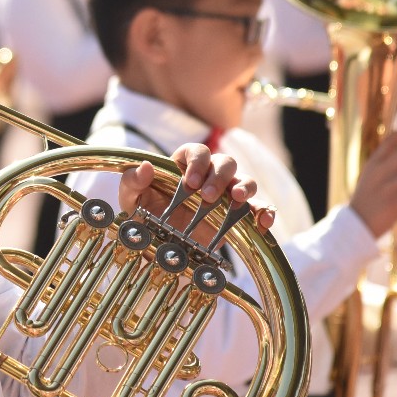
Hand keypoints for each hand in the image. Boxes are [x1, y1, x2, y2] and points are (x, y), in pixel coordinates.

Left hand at [117, 144, 274, 234]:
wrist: (157, 244)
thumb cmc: (144, 213)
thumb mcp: (131, 198)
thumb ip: (132, 181)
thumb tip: (145, 167)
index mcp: (185, 163)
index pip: (199, 151)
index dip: (197, 162)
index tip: (189, 182)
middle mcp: (209, 175)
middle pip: (226, 162)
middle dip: (219, 177)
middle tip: (208, 196)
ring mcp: (226, 195)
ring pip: (246, 180)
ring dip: (245, 187)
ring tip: (238, 199)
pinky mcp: (237, 217)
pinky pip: (258, 209)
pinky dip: (264, 212)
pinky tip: (263, 223)